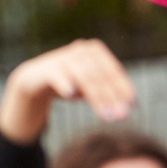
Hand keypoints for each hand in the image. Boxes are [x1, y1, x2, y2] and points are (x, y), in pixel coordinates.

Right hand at [0, 38, 134, 144]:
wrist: (33, 82)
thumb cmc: (68, 83)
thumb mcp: (90, 87)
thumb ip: (108, 92)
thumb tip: (132, 105)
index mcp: (94, 50)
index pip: (112, 70)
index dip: (123, 88)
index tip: (132, 106)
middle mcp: (80, 50)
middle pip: (100, 74)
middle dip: (112, 97)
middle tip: (120, 116)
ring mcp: (62, 58)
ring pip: (83, 77)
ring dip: (96, 97)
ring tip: (105, 116)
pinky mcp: (45, 70)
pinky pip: (56, 76)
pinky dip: (64, 83)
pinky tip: (70, 93)